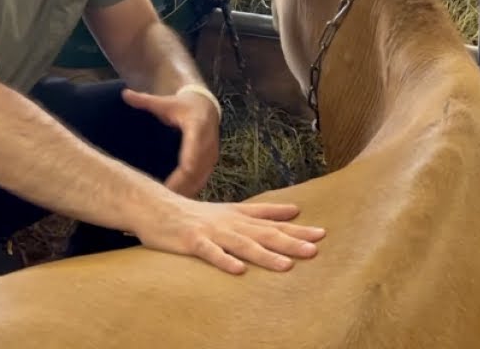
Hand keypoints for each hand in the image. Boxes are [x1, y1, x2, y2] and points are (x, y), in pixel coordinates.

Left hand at [123, 86, 219, 197]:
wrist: (206, 107)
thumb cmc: (182, 105)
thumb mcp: (165, 102)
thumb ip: (145, 100)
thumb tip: (125, 93)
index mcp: (197, 128)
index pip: (193, 151)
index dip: (185, 168)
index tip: (172, 183)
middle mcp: (208, 144)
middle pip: (196, 171)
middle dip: (180, 187)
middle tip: (161, 203)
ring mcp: (211, 155)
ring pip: (200, 180)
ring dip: (185, 193)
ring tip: (166, 209)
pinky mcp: (210, 164)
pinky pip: (201, 181)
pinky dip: (189, 192)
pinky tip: (175, 204)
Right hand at [135, 194, 325, 273]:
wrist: (158, 208)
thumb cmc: (197, 214)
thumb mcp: (233, 210)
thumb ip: (263, 211)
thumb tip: (294, 209)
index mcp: (240, 216)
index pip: (273, 223)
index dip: (297, 229)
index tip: (322, 234)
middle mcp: (230, 222)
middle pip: (264, 233)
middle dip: (290, 242)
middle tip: (314, 249)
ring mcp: (211, 232)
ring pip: (242, 244)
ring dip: (265, 255)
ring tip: (286, 265)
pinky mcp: (192, 242)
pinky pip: (210, 253)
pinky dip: (224, 261)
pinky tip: (239, 270)